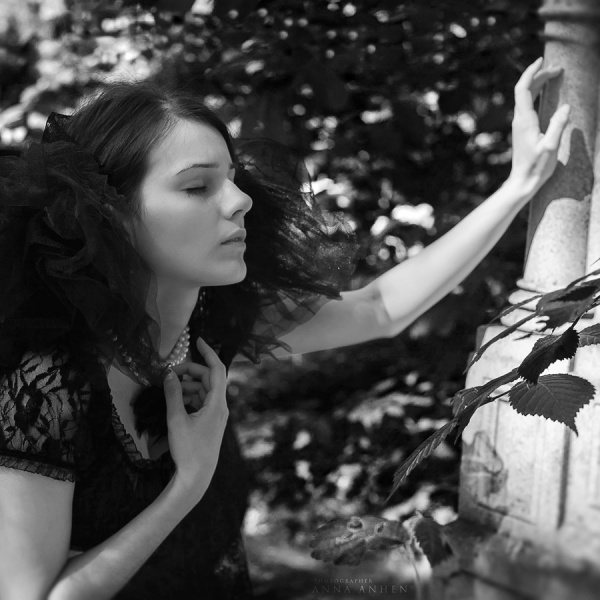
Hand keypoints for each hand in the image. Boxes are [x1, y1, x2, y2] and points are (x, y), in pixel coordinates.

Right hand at [162, 337, 228, 492]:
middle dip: (189, 371)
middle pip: (207, 378)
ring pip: (203, 390)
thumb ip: (173, 394)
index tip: (198, 340)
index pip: (217, 369)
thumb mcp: (177, 420)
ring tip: (168, 388)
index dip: (208, 352)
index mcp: (218, 403)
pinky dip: (188, 397)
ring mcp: (217, 414)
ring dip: (187, 385)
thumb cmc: (188, 450)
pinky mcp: (210, 421)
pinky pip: (201, 401)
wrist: (197, 477)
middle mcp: (221, 406)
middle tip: (169, 372)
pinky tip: (174, 400)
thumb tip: (168, 374)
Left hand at [508, 57, 569, 193]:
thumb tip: (566, 106)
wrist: (522, 181)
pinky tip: (546, 94)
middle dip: (539, 75)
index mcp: (524, 120)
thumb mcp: (551, 147)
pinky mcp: (522, 130)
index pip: (523, 89)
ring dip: (538, 84)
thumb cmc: (536, 167)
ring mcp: (519, 125)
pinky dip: (536, 94)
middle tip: (558, 68)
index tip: (541, 61)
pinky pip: (527, 106)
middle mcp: (519, 120)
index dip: (531, 73)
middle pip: (524, 90)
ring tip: (554, 76)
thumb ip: (558, 126)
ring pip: (525, 98)